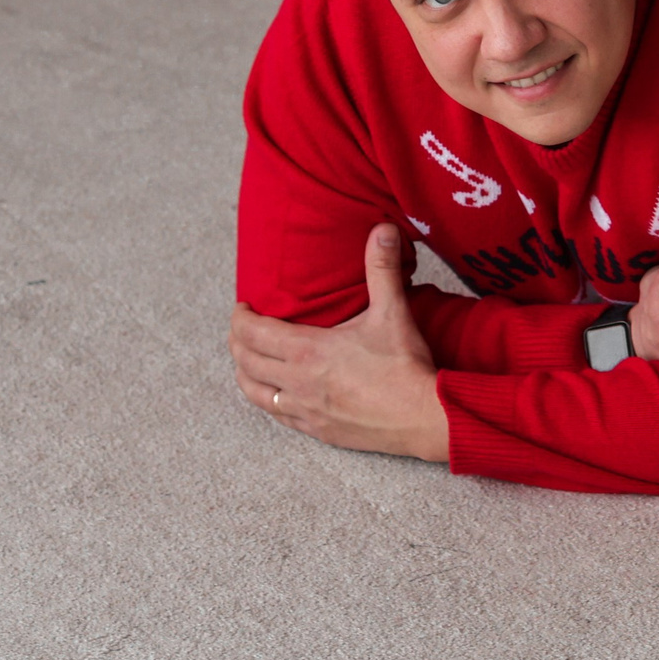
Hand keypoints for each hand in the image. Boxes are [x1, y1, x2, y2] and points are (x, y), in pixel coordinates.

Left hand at [228, 223, 450, 460]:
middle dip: (237, 342)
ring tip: (248, 361)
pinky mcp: (317, 430)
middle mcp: (297, 382)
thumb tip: (383, 229)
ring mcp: (304, 410)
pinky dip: (268, 399)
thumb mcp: (392, 312)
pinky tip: (276, 394)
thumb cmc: (404, 366)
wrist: (421, 417)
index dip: (240, 318)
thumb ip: (382, 268)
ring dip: (245, 373)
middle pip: (246, 362)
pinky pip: (278, 415)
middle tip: (241, 328)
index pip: (252, 333)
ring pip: (255, 393)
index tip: (243, 306)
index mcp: (307, 351)